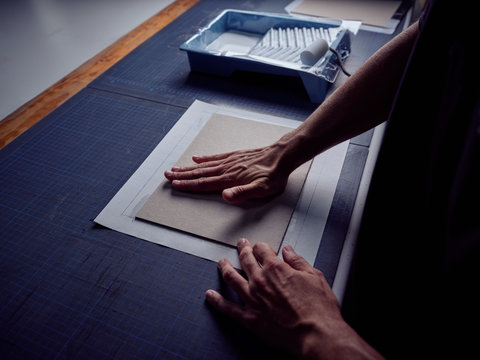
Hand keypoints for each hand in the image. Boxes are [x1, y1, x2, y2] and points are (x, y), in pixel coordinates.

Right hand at [164, 143, 290, 202]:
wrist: (282, 155)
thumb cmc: (273, 175)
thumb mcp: (262, 189)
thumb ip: (242, 193)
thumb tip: (225, 196)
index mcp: (230, 179)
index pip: (204, 183)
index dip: (188, 185)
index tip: (175, 184)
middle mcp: (227, 169)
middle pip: (200, 173)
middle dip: (182, 175)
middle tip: (167, 175)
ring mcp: (230, 161)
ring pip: (204, 165)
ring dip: (188, 167)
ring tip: (175, 168)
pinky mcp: (235, 156)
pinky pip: (216, 157)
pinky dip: (204, 158)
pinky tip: (197, 158)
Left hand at [205, 239, 383, 359]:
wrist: (315, 335)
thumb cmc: (318, 309)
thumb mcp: (314, 276)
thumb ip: (298, 261)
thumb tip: (289, 251)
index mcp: (276, 268)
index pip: (262, 249)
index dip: (261, 246)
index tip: (261, 247)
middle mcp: (260, 281)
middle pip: (245, 260)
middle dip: (242, 250)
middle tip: (240, 245)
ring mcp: (252, 299)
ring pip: (232, 278)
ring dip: (225, 268)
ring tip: (222, 263)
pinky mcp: (250, 318)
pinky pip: (228, 308)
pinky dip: (217, 300)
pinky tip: (210, 295)